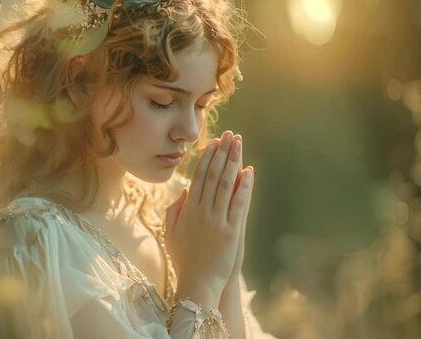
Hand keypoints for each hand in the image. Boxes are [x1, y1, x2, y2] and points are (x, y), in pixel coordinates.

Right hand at [164, 131, 253, 302]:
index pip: (198, 176)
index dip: (207, 157)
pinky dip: (244, 186)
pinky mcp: (232, 231)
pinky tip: (249, 171)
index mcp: (187, 210)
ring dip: (233, 161)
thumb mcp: (171, 234)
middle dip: (222, 152)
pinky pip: (239, 203)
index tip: (214, 142)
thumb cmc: (184, 260)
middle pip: (213, 175)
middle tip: (229, 135)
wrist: (198, 284)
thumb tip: (184, 189)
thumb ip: (174, 210)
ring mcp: (217, 221)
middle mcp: (201, 211)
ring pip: (225, 184)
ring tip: (239, 144)